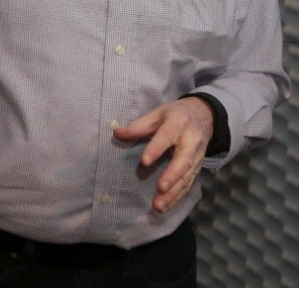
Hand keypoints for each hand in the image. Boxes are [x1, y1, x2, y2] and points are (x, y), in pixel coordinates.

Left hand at [112, 97, 213, 213]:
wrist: (205, 116)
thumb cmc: (175, 115)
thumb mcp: (157, 113)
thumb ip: (138, 125)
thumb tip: (116, 134)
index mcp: (179, 123)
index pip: (167, 136)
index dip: (156, 148)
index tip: (144, 161)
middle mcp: (191, 141)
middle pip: (184, 160)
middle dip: (172, 176)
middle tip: (160, 189)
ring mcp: (197, 156)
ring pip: (187, 177)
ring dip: (174, 193)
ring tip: (159, 206)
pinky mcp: (198, 168)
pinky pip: (189, 184)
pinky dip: (178, 197)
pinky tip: (166, 207)